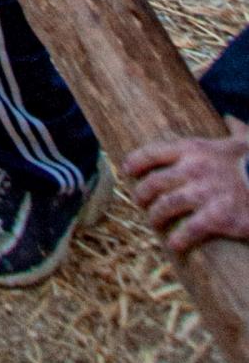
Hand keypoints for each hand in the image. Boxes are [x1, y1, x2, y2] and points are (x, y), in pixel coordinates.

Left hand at [126, 120, 248, 252]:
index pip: (153, 152)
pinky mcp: (218, 217)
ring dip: (156, 217)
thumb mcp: (244, 142)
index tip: (126, 169)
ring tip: (154, 223)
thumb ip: (235, 130)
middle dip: (142, 194)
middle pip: (154, 183)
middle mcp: (193, 169)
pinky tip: (174, 245)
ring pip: (166, 206)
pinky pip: (189, 230)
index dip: (136, 161)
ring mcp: (204, 194)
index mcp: (194, 149)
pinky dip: (178, 239)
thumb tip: (230, 118)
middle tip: (140, 203)